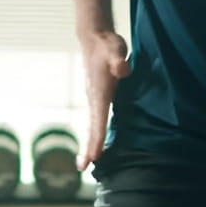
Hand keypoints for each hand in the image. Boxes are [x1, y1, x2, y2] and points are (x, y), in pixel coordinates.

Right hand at [78, 29, 129, 170]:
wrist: (94, 38)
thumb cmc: (108, 45)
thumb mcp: (115, 50)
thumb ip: (119, 60)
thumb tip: (123, 70)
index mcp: (100, 92)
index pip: (99, 119)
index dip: (97, 138)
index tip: (94, 156)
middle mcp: (94, 98)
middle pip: (92, 127)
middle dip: (88, 147)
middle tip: (82, 167)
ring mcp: (95, 98)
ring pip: (93, 125)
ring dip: (90, 143)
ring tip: (86, 162)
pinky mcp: (98, 96)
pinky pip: (97, 119)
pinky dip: (95, 133)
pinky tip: (97, 141)